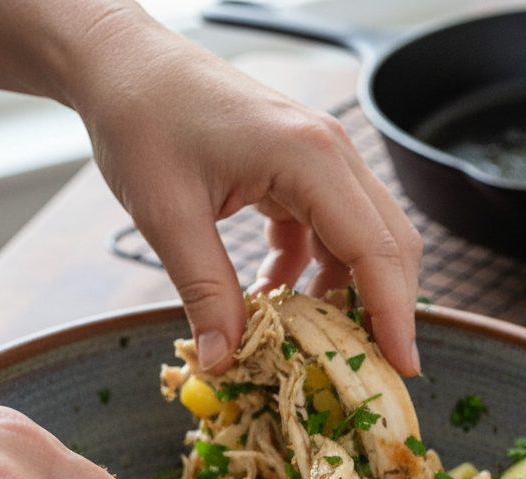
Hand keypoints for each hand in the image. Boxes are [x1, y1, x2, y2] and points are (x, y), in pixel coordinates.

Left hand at [63, 10, 422, 375]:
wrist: (122, 63)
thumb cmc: (142, 118)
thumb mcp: (168, 215)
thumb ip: (205, 293)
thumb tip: (225, 362)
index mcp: (310, 157)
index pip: (376, 249)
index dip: (394, 314)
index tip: (403, 367)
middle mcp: (329, 153)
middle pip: (388, 244)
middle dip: (383, 309)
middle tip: (367, 369)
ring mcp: (318, 158)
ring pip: (361, 239)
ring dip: (342, 293)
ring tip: (307, 341)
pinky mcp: (298, 168)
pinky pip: (325, 231)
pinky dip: (309, 272)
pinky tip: (272, 298)